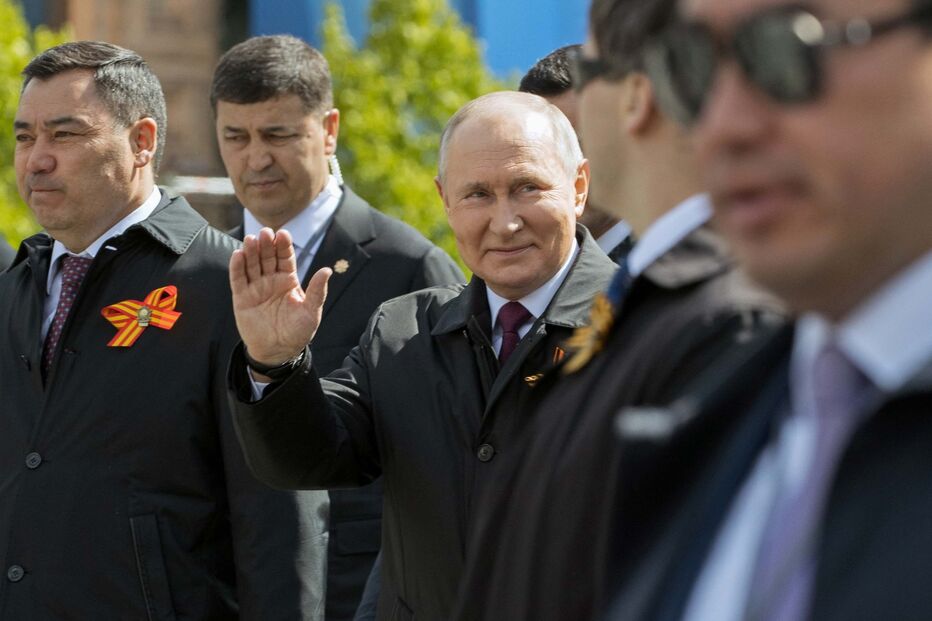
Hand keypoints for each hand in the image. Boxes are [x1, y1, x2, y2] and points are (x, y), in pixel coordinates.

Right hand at [229, 227, 331, 365]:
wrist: (278, 352)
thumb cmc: (297, 332)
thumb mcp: (311, 312)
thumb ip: (317, 291)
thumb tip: (327, 270)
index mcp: (288, 280)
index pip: (285, 258)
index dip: (284, 246)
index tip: (283, 233)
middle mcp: (271, 280)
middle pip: (267, 257)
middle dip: (266, 244)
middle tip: (266, 232)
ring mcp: (255, 287)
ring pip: (252, 264)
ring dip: (251, 251)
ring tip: (251, 239)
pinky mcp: (241, 297)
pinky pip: (238, 279)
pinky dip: (237, 267)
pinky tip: (238, 254)